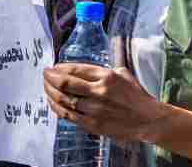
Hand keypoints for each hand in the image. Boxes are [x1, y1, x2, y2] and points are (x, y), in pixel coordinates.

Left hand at [43, 64, 164, 142]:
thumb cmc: (137, 96)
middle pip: (65, 84)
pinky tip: (53, 102)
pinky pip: (68, 115)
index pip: (76, 70)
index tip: (53, 67)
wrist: (147, 119)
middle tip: (44, 74)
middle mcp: (99, 92)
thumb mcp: (124, 74)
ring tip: (45, 87)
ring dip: (50, 92)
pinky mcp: (92, 124)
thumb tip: (86, 69)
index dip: (60, 68)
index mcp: (107, 76)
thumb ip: (105, 71)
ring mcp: (94, 109)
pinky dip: (57, 108)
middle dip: (50, 78)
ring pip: (64, 100)